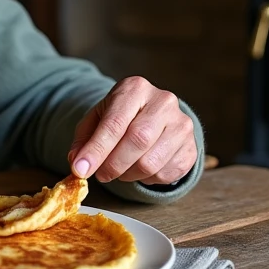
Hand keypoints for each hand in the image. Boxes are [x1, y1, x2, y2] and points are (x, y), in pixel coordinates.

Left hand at [67, 76, 196, 185]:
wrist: (156, 117)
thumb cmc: (122, 117)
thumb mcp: (98, 119)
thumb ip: (84, 140)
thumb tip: (77, 163)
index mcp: (135, 88)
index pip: (115, 122)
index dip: (96, 149)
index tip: (81, 169)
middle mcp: (163, 101)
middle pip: (137, 140)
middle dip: (113, 164)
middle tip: (100, 175)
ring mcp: (181, 124)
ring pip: (151, 162)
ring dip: (128, 174)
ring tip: (120, 170)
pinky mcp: (190, 147)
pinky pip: (165, 174)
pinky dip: (146, 179)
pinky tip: (140, 169)